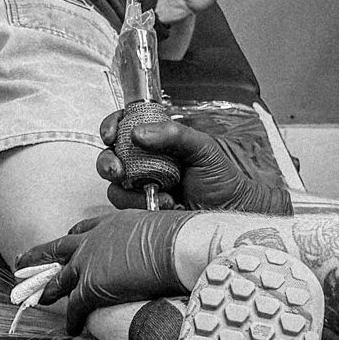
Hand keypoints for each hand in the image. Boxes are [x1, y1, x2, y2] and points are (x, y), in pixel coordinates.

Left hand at [15, 211, 191, 332]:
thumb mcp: (166, 231)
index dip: (74, 236)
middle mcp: (97, 237)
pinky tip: (71, 328)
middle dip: (40, 255)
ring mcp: (91, 261)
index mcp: (115, 221)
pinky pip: (75, 306)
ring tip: (36, 298)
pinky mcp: (92, 286)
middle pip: (60, 247)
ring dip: (47, 289)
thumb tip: (172, 249)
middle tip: (23, 260)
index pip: (86, 227)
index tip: (68, 239)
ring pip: (59, 277)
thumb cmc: (186, 239)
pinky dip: (72, 318)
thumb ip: (157, 241)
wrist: (181, 246)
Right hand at [97, 111, 293, 213]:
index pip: (124, 126)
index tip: (110, 135)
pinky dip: (141, 206)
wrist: (231, 213)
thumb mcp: (202, 148)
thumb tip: (138, 133)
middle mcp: (144, 163)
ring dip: (131, 190)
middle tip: (117, 170)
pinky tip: (165, 205)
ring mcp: (142, 188)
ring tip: (160, 192)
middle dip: (107, 163)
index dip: (111, 126)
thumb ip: (173, 134)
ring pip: (115, 186)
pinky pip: (126, 208)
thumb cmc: (221, 179)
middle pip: (110, 157)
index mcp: (157, 141)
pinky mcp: (142, 210)